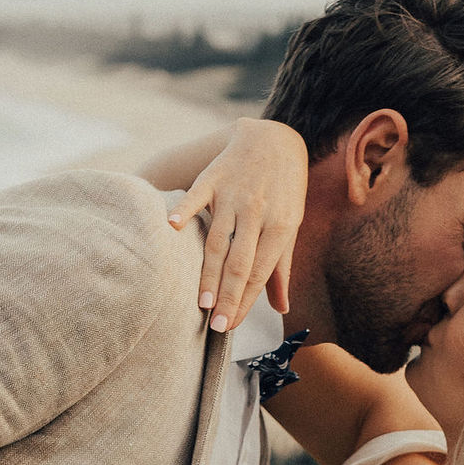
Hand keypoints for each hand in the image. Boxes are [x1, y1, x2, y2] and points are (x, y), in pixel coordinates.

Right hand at [167, 119, 307, 330]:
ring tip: (201, 300)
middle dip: (228, 295)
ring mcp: (233, 195)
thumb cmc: (284, 190)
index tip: (229, 326)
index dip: (245, 301)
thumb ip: (281, 268)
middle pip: (239, 262)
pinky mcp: (214, 177)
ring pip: (218, 240)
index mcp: (280, 226)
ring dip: (209, 271)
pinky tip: (172, 227)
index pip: (259, 272)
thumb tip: (282, 309)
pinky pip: (197, 196)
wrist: (274, 138)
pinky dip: (183, 210)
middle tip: (216, 325)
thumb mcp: (291, 225)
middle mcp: (257, 212)